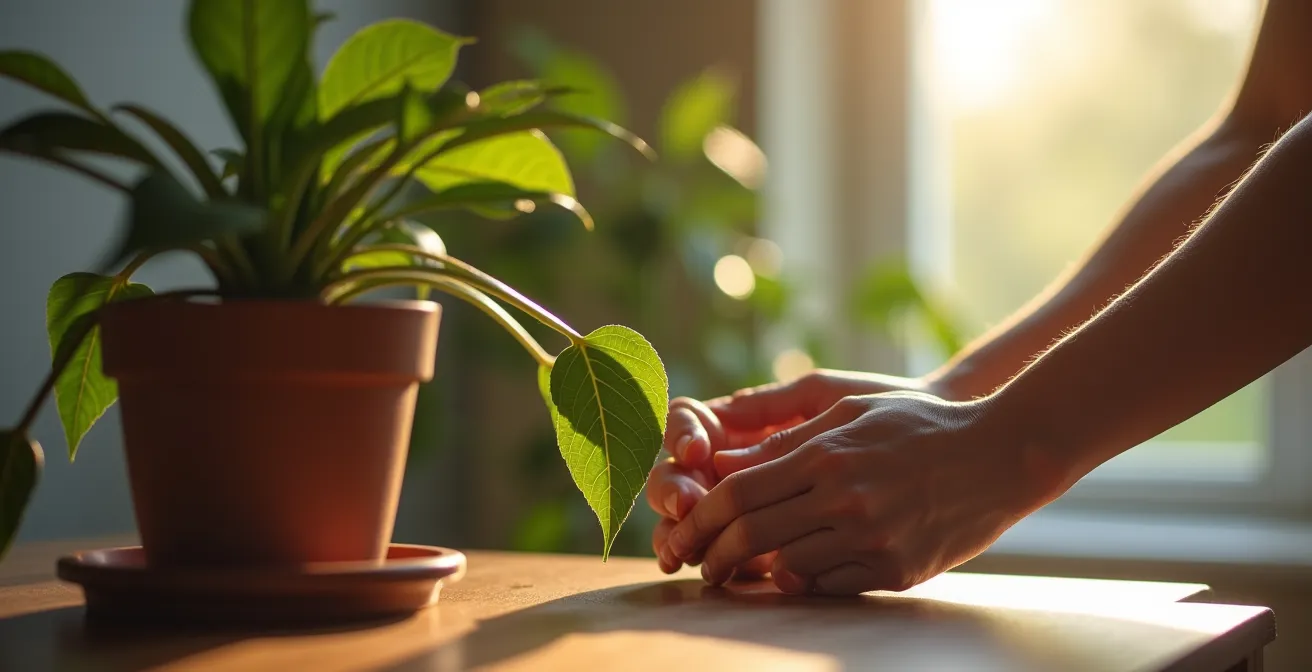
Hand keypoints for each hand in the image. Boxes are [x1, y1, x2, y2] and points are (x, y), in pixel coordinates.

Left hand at [664, 392, 1067, 594]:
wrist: (1001, 454)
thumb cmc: (919, 424)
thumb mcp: (849, 410)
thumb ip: (785, 440)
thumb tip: (722, 463)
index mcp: (827, 455)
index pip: (737, 492)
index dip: (699, 516)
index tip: (681, 530)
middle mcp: (844, 499)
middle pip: (750, 535)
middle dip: (710, 554)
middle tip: (694, 564)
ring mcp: (872, 539)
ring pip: (785, 567)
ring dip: (751, 574)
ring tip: (733, 574)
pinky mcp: (896, 571)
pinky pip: (828, 588)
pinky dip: (801, 583)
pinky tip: (787, 575)